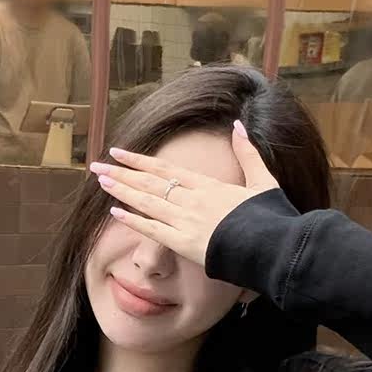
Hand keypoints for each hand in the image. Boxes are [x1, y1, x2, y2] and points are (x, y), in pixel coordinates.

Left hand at [90, 121, 277, 268]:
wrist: (274, 247)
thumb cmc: (270, 217)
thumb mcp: (262, 180)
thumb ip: (248, 153)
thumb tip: (240, 125)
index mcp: (208, 185)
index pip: (166, 169)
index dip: (140, 160)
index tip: (119, 152)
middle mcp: (192, 199)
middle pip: (150, 182)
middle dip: (122, 173)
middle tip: (97, 166)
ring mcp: (187, 221)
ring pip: (147, 202)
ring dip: (122, 191)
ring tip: (101, 181)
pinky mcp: (185, 243)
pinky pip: (153, 230)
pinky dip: (134, 220)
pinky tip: (115, 213)